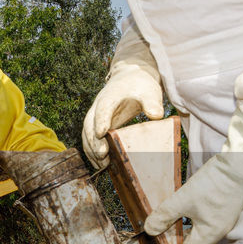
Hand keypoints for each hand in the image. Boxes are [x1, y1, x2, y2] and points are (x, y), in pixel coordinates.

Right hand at [82, 22, 164, 167]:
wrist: (131, 78)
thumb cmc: (141, 85)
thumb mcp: (150, 90)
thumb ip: (152, 102)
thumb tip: (156, 115)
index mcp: (111, 95)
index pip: (103, 108)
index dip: (101, 120)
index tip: (102, 133)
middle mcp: (99, 105)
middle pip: (89, 123)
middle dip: (93, 141)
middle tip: (102, 156)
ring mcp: (96, 115)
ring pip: (87, 132)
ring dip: (91, 149)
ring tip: (101, 165)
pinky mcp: (98, 123)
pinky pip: (90, 137)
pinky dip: (92, 150)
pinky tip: (100, 164)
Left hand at [142, 110, 242, 243]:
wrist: (241, 164)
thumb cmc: (216, 183)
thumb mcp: (184, 199)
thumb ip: (165, 215)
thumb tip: (149, 230)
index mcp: (208, 236)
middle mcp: (216, 233)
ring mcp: (220, 222)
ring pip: (194, 237)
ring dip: (176, 237)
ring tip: (160, 233)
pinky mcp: (220, 211)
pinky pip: (199, 225)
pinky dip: (184, 226)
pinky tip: (175, 218)